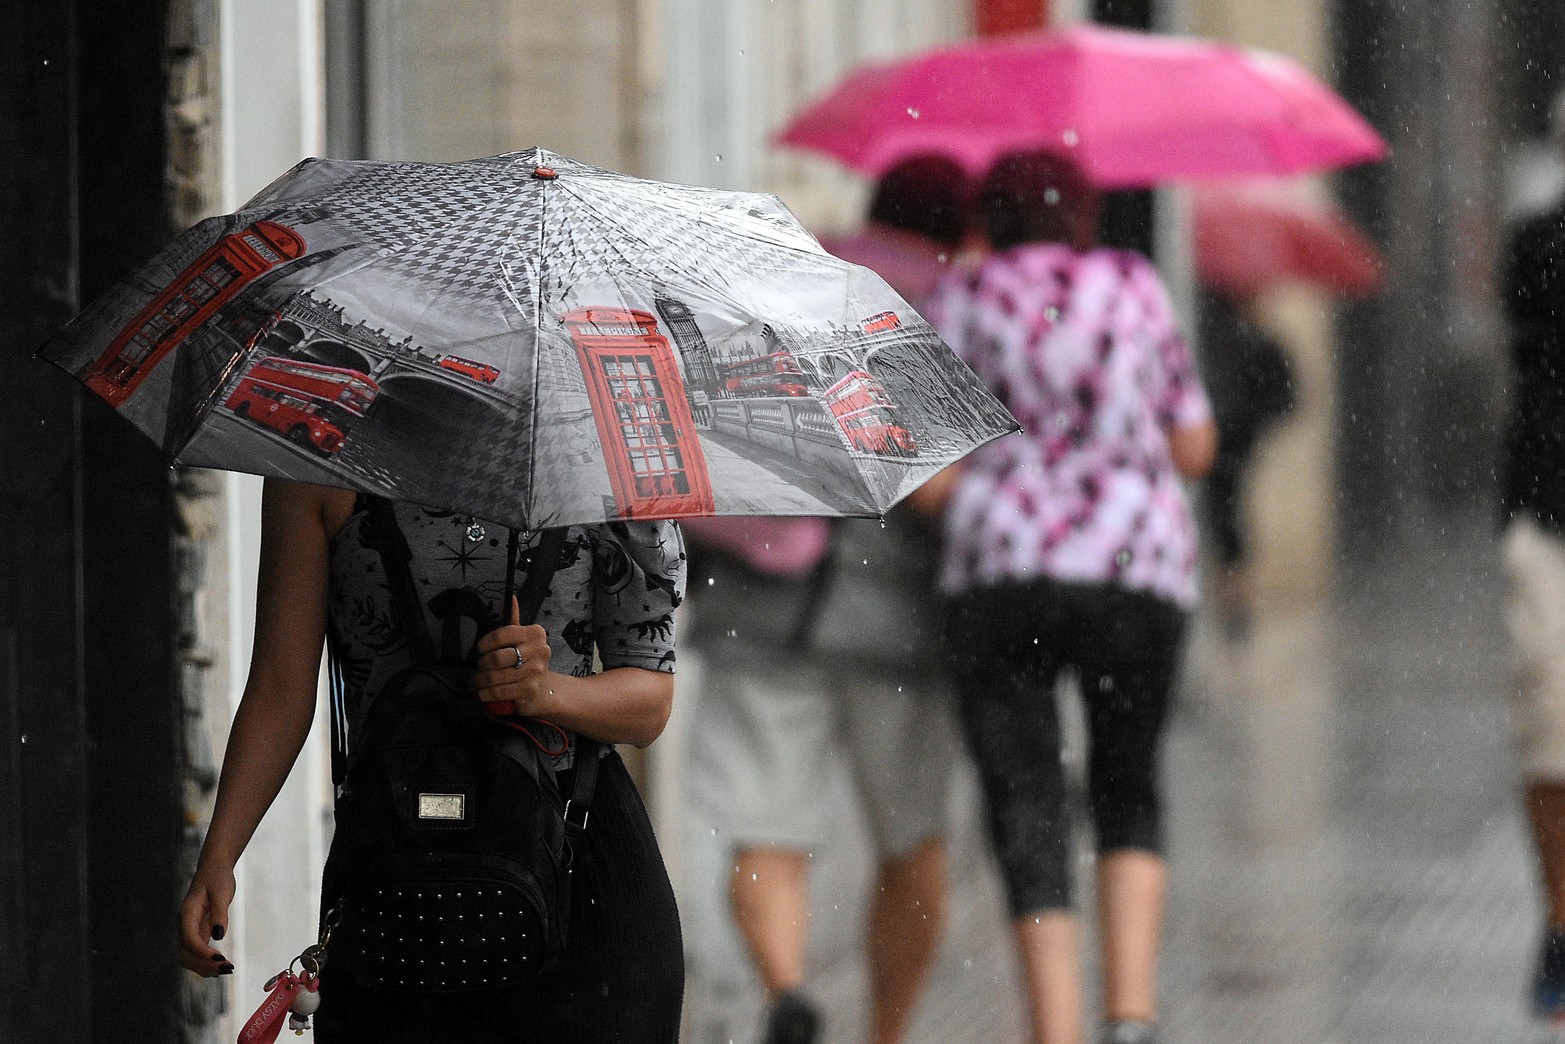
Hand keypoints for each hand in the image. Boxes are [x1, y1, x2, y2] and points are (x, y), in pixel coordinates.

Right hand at [179, 864, 235, 976]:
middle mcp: (183, 925)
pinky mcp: (195, 933)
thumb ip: (220, 913)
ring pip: (188, 957)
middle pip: (185, 954)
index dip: (203, 952)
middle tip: (227, 967)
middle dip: (204, 964)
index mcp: (186, 914)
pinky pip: (195, 954)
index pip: (189, 939)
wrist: (213, 870)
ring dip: (204, 967)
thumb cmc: (217, 878)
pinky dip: (205, 963)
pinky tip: (220, 966)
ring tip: (226, 969)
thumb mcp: (222, 892)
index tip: (220, 958)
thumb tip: (218, 935)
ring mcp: (187, 931)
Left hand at [473, 596, 553, 713]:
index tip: (480, 649)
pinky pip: (499, 691)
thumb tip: (510, 597)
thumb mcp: (520, 638)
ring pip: (496, 676)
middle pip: (498, 657)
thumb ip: (512, 619)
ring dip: (482, 680)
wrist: (542, 689)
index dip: (485, 643)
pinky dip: (487, 693)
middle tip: (480, 666)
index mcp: (535, 633)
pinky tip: (483, 692)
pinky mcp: (530, 690)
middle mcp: (540, 650)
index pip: (502, 634)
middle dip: (483, 664)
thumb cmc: (526, 661)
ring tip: (479, 680)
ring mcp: (536, 671)